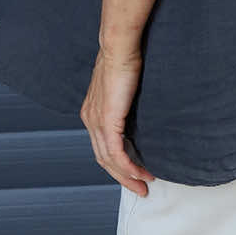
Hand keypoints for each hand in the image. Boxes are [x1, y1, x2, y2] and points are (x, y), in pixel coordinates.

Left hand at [79, 46, 156, 195]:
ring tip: (145, 183)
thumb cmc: (126, 59)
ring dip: (127, 175)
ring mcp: (96, 121)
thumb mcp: (125, 86)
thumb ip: (128, 101)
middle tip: (141, 187)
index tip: (135, 173)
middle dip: (123, 177)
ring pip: (109, 160)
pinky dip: (128, 167)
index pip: (102, 146)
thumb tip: (143, 110)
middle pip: (104, 159)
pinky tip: (140, 173)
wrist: (120, 47)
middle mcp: (90, 119)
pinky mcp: (106, 121)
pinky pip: (115, 153)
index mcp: (92, 112)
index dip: (118, 163)